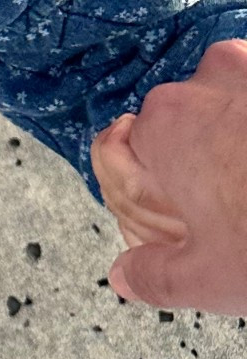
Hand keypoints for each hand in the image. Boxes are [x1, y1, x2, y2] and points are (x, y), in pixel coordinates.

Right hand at [90, 39, 246, 314]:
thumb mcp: (211, 278)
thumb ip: (154, 276)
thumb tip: (124, 276)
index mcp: (166, 126)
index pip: (130, 145)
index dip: (157, 183)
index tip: (186, 212)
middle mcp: (209, 79)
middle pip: (188, 117)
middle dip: (207, 154)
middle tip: (238, 205)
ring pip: (237, 97)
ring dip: (245, 131)